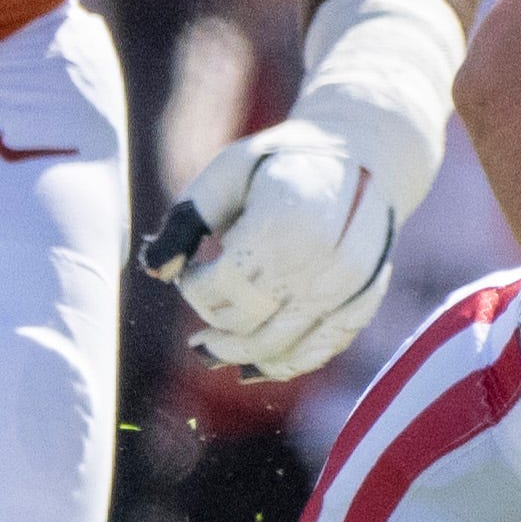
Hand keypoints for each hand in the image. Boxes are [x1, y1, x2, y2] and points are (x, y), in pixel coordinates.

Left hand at [146, 119, 399, 380]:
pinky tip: (257, 366)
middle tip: (197, 335)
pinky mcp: (366, 299)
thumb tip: (154, 271)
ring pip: (285, 346)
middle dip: (215, 332)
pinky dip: (288, 364)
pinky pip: (323, 348)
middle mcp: (318, 260)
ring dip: (243, 357)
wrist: (362, 155)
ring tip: (214, 354)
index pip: (223, 285)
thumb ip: (186, 220)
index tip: (185, 275)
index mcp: (281, 223)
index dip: (193, 289)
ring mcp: (347, 285)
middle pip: (252, 323)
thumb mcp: (225, 173)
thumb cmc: (280, 161)